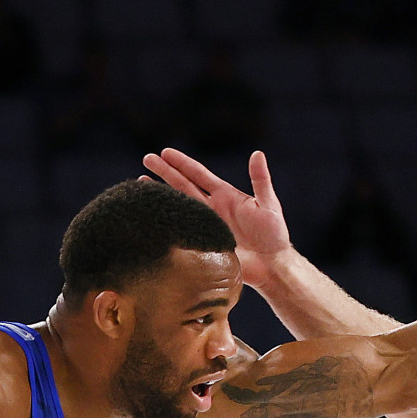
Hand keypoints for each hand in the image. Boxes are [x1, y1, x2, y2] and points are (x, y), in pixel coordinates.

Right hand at [143, 147, 290, 283]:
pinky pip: (182, 230)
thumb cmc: (274, 235)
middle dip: (164, 172)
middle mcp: (212, 208)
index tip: (165, 152)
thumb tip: (257, 153)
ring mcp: (205, 225)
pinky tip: (153, 215)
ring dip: (161, 193)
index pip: (198, 174)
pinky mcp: (203, 243)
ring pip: (178, 205)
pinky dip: (167, 221)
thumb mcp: (268, 204)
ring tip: (142, 183)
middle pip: (183, 185)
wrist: (271, 265)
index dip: (182, 163)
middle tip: (146, 158)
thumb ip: (260, 180)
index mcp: (225, 195)